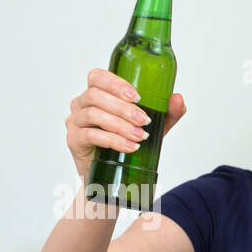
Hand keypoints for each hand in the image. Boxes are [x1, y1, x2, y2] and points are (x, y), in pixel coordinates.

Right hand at [66, 68, 186, 177]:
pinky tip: (129, 147)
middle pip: (95, 95)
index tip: (137, 96)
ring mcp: (75, 121)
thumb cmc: (129, 142)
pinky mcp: (73, 140)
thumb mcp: (153, 127)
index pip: (97, 77)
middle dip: (123, 108)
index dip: (114, 83)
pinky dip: (112, 140)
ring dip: (120, 125)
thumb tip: (178, 98)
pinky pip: (89, 135)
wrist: (114, 174)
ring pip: (93, 115)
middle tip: (145, 121)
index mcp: (97, 94)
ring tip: (140, 136)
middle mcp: (81, 104)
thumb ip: (167, 113)